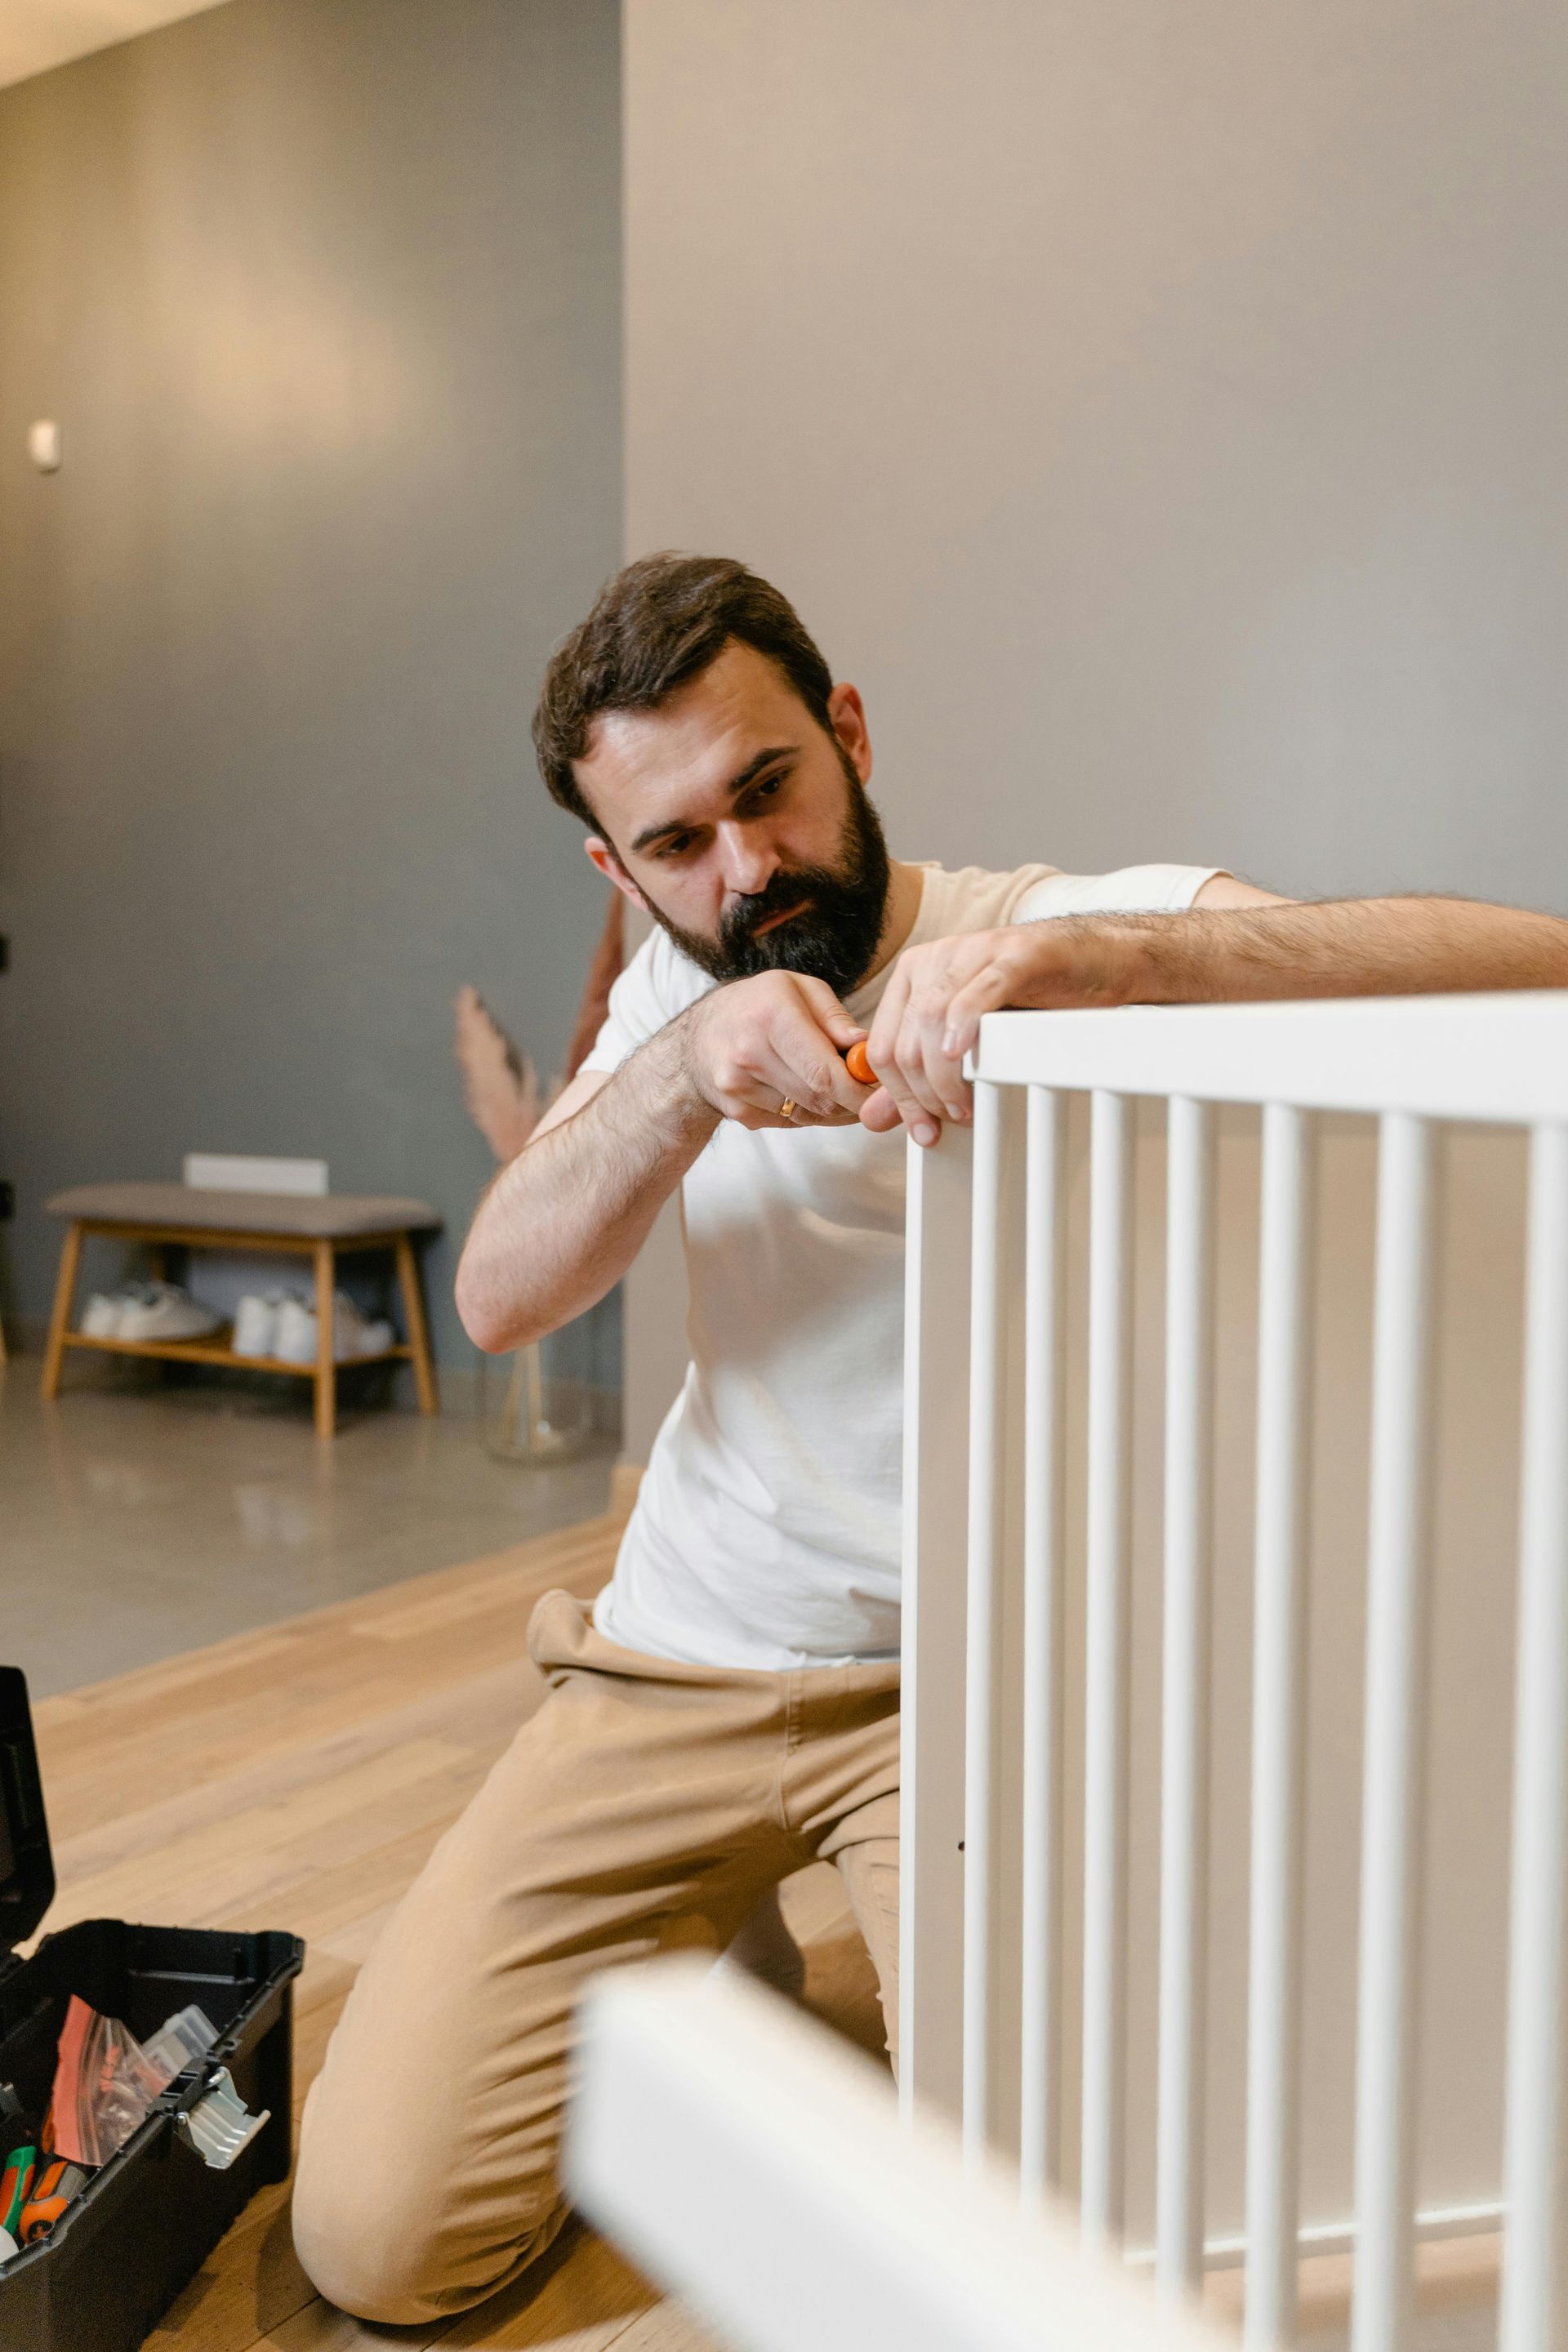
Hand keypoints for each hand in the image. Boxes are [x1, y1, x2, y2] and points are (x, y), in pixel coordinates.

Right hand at [678, 970, 873, 1129]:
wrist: (697, 1038)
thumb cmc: (756, 1005)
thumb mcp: (797, 988)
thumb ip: (835, 1018)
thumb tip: (867, 1048)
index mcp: (770, 1016)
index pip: (824, 1072)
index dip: (859, 1091)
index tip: (882, 1093)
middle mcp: (748, 1053)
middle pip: (819, 1098)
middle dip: (852, 1100)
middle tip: (870, 1092)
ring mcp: (738, 1087)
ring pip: (808, 1115)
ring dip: (833, 1108)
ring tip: (838, 1087)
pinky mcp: (738, 1111)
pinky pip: (790, 1122)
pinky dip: (808, 1112)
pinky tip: (805, 1091)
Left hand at [857, 923, 1139, 1144]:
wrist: (1095, 959)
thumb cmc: (1036, 997)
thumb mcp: (968, 1038)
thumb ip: (919, 1077)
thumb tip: (874, 1118)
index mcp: (915, 975)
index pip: (881, 1046)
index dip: (898, 1097)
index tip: (923, 1128)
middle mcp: (935, 959)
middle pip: (904, 1040)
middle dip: (921, 1094)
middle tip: (949, 1121)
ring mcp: (973, 952)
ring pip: (932, 1021)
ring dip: (944, 1076)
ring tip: (965, 1106)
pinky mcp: (1013, 955)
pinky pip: (977, 993)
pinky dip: (963, 1027)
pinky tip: (962, 1054)